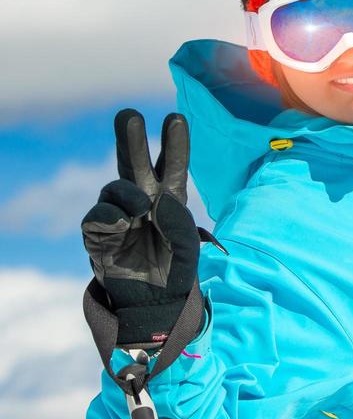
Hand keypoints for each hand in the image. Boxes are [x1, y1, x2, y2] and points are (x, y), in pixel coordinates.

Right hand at [81, 109, 204, 355]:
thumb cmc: (175, 270)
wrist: (153, 303)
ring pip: (115, 188)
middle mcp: (142, 200)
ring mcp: (118, 215)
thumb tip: (154, 201)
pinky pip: (98, 217)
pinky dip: (108, 217)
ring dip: (128, 193)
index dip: (174, 143)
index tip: (176, 117)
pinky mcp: (99, 235)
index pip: (172, 165)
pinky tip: (120, 223)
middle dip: (131, 138)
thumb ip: (178, 222)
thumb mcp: (188, 247)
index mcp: (170, 199)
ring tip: (141, 208)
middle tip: (129, 115)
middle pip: (134, 163)